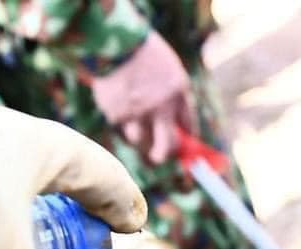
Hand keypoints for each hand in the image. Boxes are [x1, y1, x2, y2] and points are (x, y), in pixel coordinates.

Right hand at [89, 31, 196, 164]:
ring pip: (138, 139)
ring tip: (128, 113)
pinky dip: (116, 113)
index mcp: (178, 91)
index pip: (188, 124)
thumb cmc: (141, 47)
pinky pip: (118, 123)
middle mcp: (162, 107)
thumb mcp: (167, 64)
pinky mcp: (116, 115)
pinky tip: (113, 96)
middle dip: (164, 154)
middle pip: (167, 145)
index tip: (183, 139)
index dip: (186, 135)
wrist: (113, 40)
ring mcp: (138, 113)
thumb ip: (171, 91)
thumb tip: (175, 121)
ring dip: (134, 132)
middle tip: (157, 157)